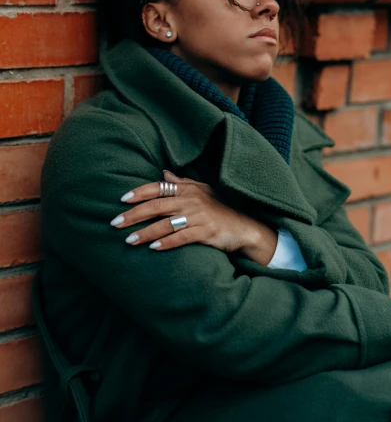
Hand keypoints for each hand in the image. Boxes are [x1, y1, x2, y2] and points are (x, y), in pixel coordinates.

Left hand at [111, 170, 277, 265]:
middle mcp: (192, 201)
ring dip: (145, 233)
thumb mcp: (203, 191)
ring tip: (128, 241)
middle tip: (115, 223)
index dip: (139, 192)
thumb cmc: (221, 209)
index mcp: (188, 190)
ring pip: (166, 224)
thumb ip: (182, 183)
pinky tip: (153, 248)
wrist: (244, 227)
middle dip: (134, 215)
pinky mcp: (206, 232)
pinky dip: (166, 243)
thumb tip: (163, 173)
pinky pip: (181, 237)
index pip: (158, 188)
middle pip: (157, 206)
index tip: (122, 200)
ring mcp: (199, 217)